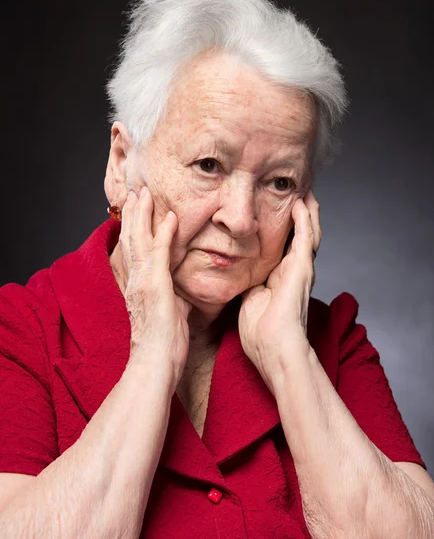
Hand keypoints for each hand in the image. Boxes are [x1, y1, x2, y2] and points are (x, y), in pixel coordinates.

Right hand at [118, 187, 192, 387]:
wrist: (157, 362)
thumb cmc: (165, 344)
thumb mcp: (170, 313)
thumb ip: (174, 296)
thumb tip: (183, 290)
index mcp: (137, 285)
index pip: (132, 249)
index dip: (133, 227)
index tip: (135, 208)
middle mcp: (135, 279)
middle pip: (130, 238)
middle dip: (133, 213)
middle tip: (136, 191)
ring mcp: (143, 281)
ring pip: (138, 239)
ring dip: (142, 214)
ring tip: (145, 193)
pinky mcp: (156, 284)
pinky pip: (160, 252)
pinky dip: (164, 232)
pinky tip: (170, 216)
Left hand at [238, 189, 320, 395]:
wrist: (273, 347)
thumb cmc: (261, 332)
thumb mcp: (251, 299)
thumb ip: (250, 283)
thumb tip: (238, 273)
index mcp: (282, 277)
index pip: (286, 245)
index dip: (285, 227)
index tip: (279, 210)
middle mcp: (295, 271)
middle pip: (301, 235)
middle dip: (301, 215)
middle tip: (298, 194)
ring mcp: (301, 269)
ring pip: (309, 232)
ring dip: (308, 211)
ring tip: (305, 192)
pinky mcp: (302, 269)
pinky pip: (305, 237)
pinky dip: (305, 219)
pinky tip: (301, 203)